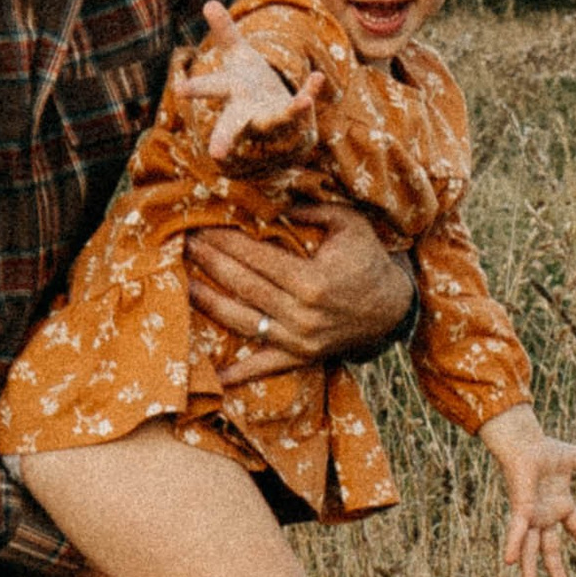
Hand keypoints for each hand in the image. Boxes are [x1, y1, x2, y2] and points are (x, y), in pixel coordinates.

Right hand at [182, 2, 327, 164]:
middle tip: (216, 154)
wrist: (280, 116)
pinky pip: (302, 104)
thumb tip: (209, 2)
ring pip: (276, 121)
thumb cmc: (251, 84)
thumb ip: (225, 32)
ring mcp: (272, 118)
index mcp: (230, 93)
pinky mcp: (295, 118)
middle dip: (225, 137)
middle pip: (233, 125)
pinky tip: (317, 77)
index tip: (180, 90)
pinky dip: (310, 91)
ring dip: (290, 112)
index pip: (211, 89)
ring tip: (303, 102)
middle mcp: (248, 112)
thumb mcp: (239, 56)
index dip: (196, 89)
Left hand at [186, 203, 416, 381]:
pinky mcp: (301, 356)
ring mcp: (299, 339)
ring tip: (182, 284)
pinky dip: (240, 372)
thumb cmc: (367, 259)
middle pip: (243, 285)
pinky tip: (213, 375)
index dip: (225, 241)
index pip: (256, 257)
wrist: (392, 308)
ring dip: (208, 302)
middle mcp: (302, 313)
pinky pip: (265, 367)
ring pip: (242, 321)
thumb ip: (310, 211)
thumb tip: (270, 201)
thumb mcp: (349, 224)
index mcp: (312, 280)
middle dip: (209, 262)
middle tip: (183, 243)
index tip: (201, 225)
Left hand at [481, 404, 575, 576]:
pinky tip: (509, 562)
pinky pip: (517, 531)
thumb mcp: (574, 457)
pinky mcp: (521, 509)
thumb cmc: (544, 449)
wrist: (524, 442)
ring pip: (531, 548)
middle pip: (551, 549)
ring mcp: (532, 515)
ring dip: (530, 570)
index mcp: (560, 504)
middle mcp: (545, 515)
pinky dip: (513, 545)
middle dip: (556, 570)